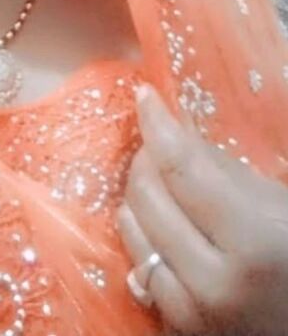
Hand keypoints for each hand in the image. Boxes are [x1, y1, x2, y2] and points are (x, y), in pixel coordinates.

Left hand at [116, 84, 287, 334]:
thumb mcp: (276, 200)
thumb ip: (222, 166)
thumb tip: (172, 126)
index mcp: (253, 242)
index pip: (183, 169)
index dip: (158, 124)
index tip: (145, 96)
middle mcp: (216, 282)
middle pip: (149, 197)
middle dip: (146, 157)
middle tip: (158, 141)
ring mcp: (194, 313)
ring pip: (134, 230)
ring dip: (139, 194)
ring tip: (159, 178)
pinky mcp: (180, 327)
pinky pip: (139, 267)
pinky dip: (142, 235)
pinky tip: (157, 220)